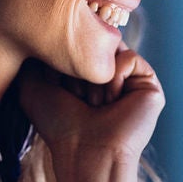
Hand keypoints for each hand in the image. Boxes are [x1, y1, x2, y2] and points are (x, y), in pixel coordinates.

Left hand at [18, 48, 164, 169]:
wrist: (86, 151)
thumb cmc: (59, 125)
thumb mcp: (33, 86)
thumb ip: (37, 55)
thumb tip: (49, 31)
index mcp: (87, 76)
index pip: (78, 43)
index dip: (65, 58)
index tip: (58, 83)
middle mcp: (109, 76)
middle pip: (96, 43)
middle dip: (81, 66)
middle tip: (77, 97)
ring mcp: (130, 81)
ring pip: (112, 50)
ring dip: (97, 77)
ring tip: (95, 105)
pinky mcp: (149, 85)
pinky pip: (130, 58)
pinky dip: (115, 78)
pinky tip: (112, 103)